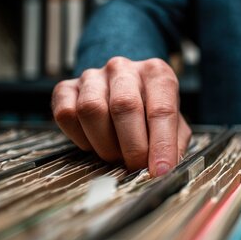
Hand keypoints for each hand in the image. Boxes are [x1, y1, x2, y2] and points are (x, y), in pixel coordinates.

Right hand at [52, 56, 191, 175]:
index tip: (160, 170)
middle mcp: (124, 69)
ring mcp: (93, 76)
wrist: (124, 91)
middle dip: (132, 146)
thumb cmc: (151, 110)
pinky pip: (66, 115)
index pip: (161, 110)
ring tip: (116, 154)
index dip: (161, 144)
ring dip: (105, 143)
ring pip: (91, 109)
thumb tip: (165, 169)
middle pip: (124, 106)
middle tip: (136, 167)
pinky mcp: (66, 87)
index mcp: (156, 74)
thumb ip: (174, 144)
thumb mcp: (174, 124)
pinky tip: (94, 142)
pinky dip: (80, 137)